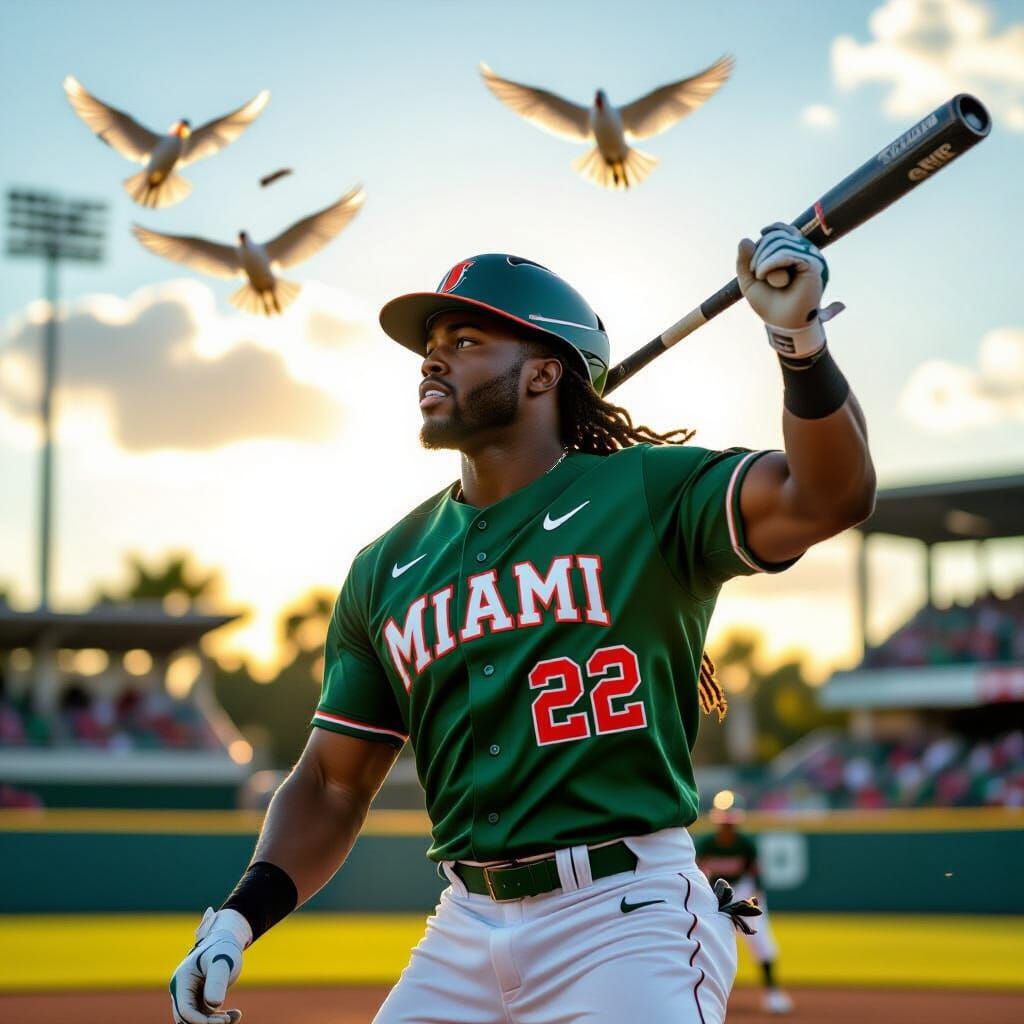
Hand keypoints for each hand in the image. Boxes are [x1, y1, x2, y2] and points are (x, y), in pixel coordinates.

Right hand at [169, 908, 250, 1023]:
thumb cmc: (223, 948)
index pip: (185, 1010)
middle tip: (228, 1020)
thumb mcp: (222, 961)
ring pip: (196, 1020)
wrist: (226, 941)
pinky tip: (236, 1014)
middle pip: (187, 1019)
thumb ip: (217, 981)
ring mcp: (190, 996)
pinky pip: (205, 1017)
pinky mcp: (199, 1000)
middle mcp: (182, 991)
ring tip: (233, 1017)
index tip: (222, 1021)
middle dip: (206, 1023)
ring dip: (212, 1023)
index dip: (200, 1021)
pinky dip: (218, 1019)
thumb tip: (213, 1005)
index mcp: (182, 981)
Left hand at [737, 223, 839, 358]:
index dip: (771, 231)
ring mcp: (809, 258)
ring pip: (779, 243)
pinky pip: (786, 254)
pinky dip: (770, 263)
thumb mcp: (749, 281)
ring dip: (763, 261)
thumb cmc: (769, 303)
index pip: (782, 231)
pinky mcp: (812, 265)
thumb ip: (744, 261)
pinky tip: (763, 275)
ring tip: (763, 279)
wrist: (782, 322)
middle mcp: (803, 253)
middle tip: (757, 274)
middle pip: (776, 236)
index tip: (761, 237)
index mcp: (792, 254)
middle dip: (759, 254)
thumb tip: (744, 239)